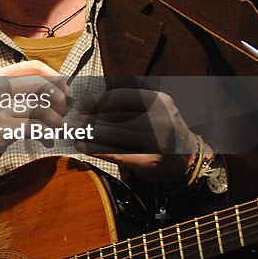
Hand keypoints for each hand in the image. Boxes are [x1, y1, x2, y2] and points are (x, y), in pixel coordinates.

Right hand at [0, 60, 68, 167]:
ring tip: (56, 128)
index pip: (35, 66)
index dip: (56, 78)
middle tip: (62, 113)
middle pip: (43, 85)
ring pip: (42, 109)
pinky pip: (35, 129)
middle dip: (60, 100)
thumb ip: (16, 86)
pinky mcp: (1, 131)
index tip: (63, 91)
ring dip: (57, 121)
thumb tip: (55, 87)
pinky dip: (47, 135)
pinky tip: (46, 140)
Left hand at [75, 88, 198, 184]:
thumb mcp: (151, 110)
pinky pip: (117, 153)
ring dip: (89, 135)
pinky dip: (96, 150)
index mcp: (159, 101)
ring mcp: (158, 141)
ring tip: (73, 134)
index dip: (96, 101)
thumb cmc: (160, 131)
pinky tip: (83, 147)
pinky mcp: (151, 161)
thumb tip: (85, 105)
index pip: (120, 97)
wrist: (186, 160)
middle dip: (89, 120)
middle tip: (71, 122)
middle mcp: (161, 119)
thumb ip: (124, 106)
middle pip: (114, 118)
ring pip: (113, 136)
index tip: (79, 106)